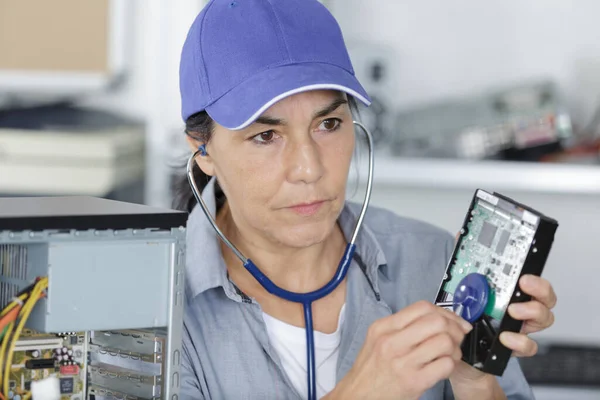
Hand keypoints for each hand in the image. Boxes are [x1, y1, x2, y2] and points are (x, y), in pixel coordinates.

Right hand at [329, 301, 471, 399]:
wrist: (358, 395)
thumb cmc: (371, 368)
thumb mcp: (377, 338)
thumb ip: (402, 326)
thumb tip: (438, 318)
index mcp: (384, 327)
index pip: (422, 307)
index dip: (444, 312)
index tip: (452, 320)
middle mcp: (392, 342)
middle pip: (436, 322)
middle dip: (454, 328)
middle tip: (456, 337)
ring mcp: (403, 362)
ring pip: (444, 342)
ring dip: (454, 348)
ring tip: (449, 354)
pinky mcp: (414, 382)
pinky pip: (445, 365)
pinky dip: (451, 364)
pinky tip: (444, 367)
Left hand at [450, 274, 556, 385]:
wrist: (459, 355)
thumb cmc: (463, 325)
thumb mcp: (462, 303)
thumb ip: (467, 290)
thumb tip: (465, 279)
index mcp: (507, 296)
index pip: (531, 283)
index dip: (534, 279)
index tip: (523, 276)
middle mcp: (519, 311)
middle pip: (546, 299)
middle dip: (539, 291)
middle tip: (523, 287)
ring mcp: (520, 329)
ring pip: (543, 319)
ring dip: (531, 312)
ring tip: (513, 311)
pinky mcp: (516, 348)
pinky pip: (529, 346)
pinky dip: (520, 341)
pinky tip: (506, 338)